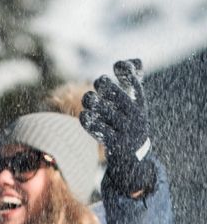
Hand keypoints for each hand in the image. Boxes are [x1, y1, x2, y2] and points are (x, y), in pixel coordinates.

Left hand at [79, 59, 156, 195]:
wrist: (135, 162)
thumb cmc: (129, 126)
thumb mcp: (134, 107)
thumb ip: (132, 84)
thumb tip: (133, 60)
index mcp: (139, 106)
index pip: (137, 87)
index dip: (129, 74)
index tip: (117, 65)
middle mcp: (135, 118)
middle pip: (123, 100)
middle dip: (110, 88)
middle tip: (99, 81)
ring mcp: (126, 132)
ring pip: (110, 115)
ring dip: (97, 104)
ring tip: (88, 97)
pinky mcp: (116, 145)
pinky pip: (102, 132)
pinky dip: (91, 123)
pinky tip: (84, 116)